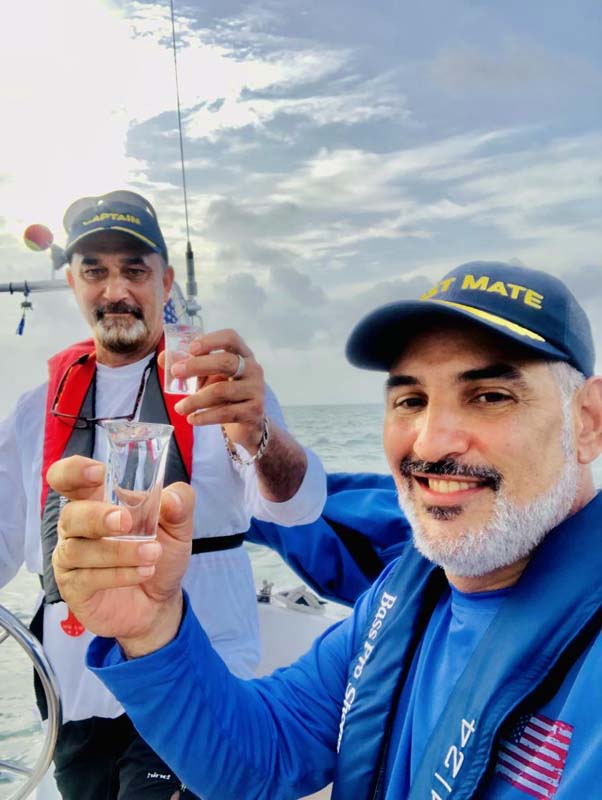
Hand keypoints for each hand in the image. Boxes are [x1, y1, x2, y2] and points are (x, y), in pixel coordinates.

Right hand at [49, 455, 194, 655]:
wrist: (160, 601)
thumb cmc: (159, 552)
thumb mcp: (179, 525)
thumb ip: (179, 504)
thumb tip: (171, 499)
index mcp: (96, 500)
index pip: (67, 478)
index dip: (74, 472)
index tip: (98, 472)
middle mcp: (77, 527)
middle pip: (70, 514)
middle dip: (97, 517)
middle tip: (127, 523)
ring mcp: (72, 558)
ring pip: (80, 549)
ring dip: (119, 551)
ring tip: (153, 554)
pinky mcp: (74, 588)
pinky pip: (88, 578)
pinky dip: (119, 574)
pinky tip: (144, 572)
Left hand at [160, 328, 265, 453]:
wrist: (247, 424)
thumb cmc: (225, 395)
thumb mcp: (208, 378)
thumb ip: (188, 366)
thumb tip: (162, 358)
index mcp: (242, 355)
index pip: (231, 338)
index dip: (211, 340)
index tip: (191, 349)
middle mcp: (253, 369)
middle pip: (226, 362)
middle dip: (198, 365)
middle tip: (175, 372)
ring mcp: (255, 390)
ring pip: (221, 390)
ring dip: (196, 399)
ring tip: (179, 408)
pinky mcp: (253, 411)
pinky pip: (225, 412)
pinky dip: (205, 416)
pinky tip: (192, 419)